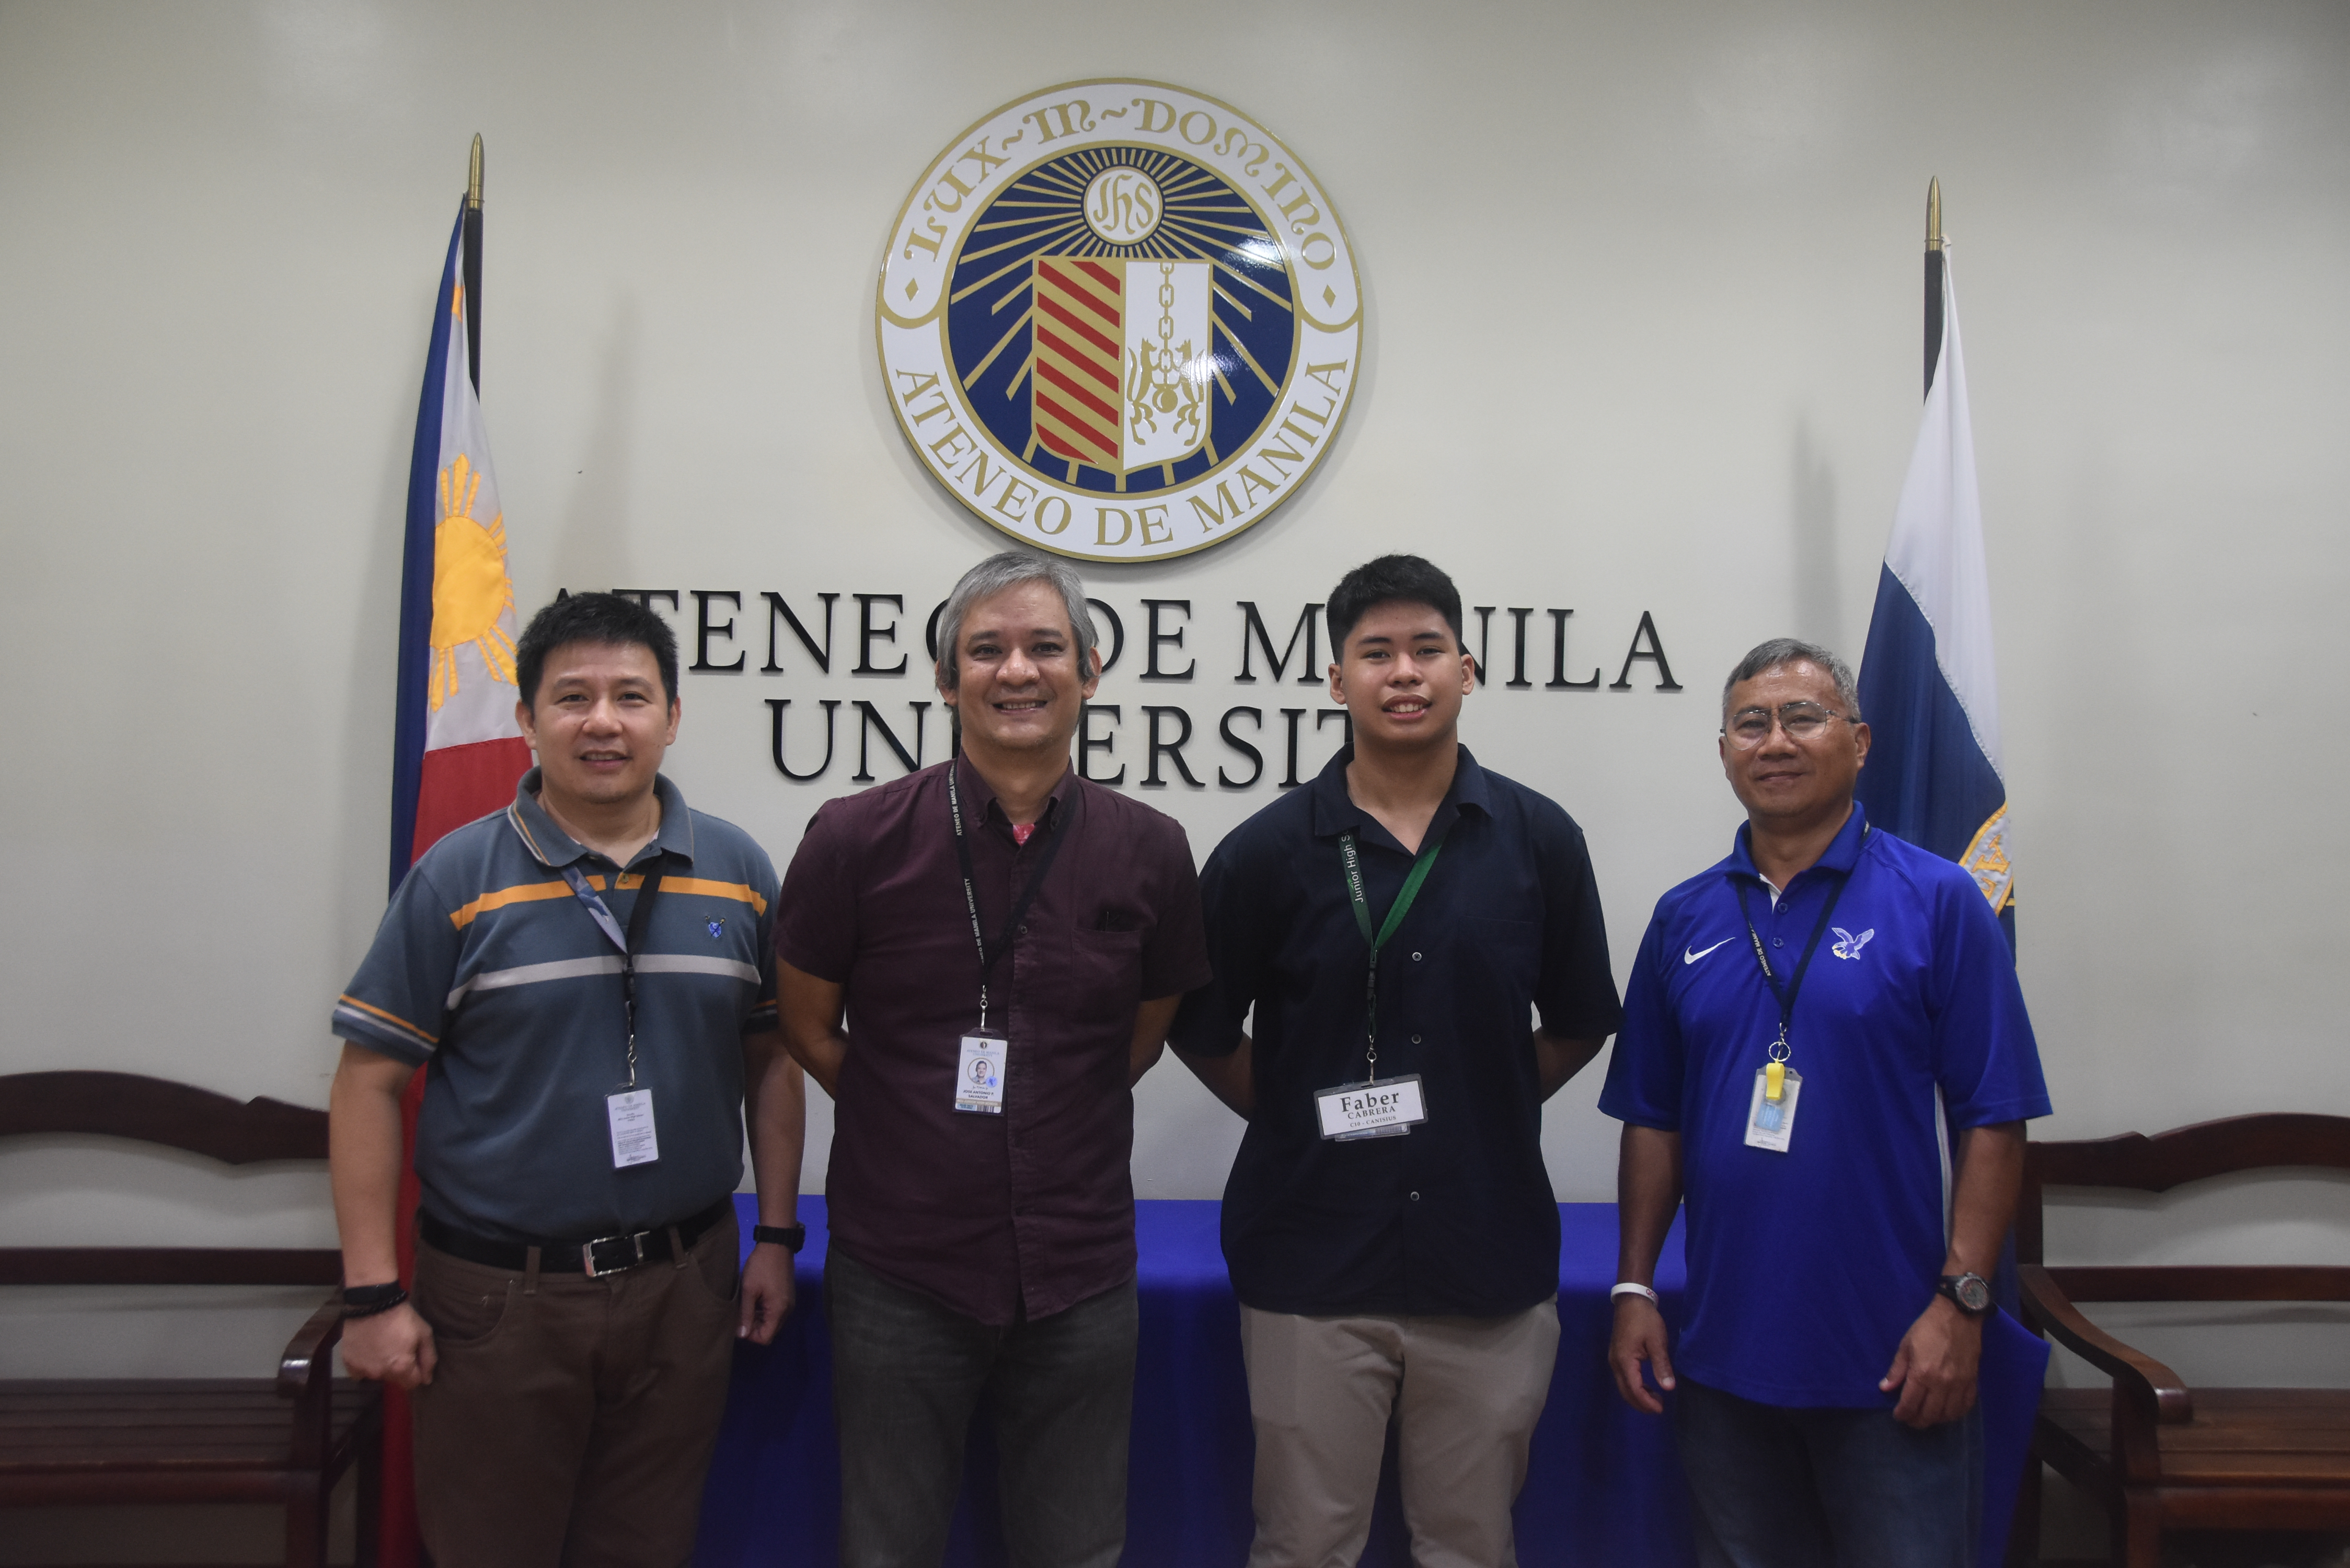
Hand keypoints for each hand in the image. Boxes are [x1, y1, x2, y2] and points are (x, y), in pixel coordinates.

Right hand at [342, 1302, 435, 1389]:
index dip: (416, 1373)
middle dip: (399, 1369)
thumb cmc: (402, 1317)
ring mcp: (362, 1369)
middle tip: (397, 1348)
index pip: (412, 1384)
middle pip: (394, 1379)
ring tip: (382, 1346)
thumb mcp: (424, 1333)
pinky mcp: (349, 1363)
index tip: (413, 1359)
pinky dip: (364, 1364)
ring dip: (381, 1366)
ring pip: (377, 1375)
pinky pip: (359, 1372)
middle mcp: (380, 1373)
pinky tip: (368, 1350)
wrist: (372, 1303)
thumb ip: (428, 1359)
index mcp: (401, 1368)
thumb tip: (427, 1380)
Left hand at [738, 1243, 797, 1343]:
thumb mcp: (749, 1291)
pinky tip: (756, 1302)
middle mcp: (787, 1311)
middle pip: (771, 1332)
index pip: (766, 1338)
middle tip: (741, 1317)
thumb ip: (746, 1315)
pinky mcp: (788, 1296)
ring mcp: (789, 1303)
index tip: (740, 1326)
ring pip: (773, 1323)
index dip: (751, 1337)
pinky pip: (776, 1313)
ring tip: (747, 1308)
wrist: (777, 1245)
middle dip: (755, 1329)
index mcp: (778, 1311)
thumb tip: (742, 1335)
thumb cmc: (761, 1267)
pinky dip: (765, 1312)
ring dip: (760, 1320)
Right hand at [1608, 1293, 1675, 1414]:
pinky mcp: (1617, 1356)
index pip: (1634, 1390)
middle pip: (1626, 1392)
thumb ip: (1662, 1366)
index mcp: (1625, 1361)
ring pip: (1624, 1386)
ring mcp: (1614, 1359)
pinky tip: (1648, 1386)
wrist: (1631, 1301)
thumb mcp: (1657, 1342)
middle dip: (1641, 1404)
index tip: (1661, 1409)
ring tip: (1656, 1399)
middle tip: (1659, 1408)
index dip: (1647, 1403)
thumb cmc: (1645, 1320)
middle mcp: (1616, 1363)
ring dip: (1638, 1396)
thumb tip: (1668, 1388)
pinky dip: (1635, 1387)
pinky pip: (1624, 1378)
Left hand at [1880, 1296, 1981, 1427]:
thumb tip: (1885, 1388)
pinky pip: (1965, 1406)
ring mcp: (1959, 1385)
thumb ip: (1897, 1370)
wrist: (1958, 1316)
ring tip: (1927, 1416)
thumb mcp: (1906, 1345)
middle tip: (1911, 1419)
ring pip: (1948, 1415)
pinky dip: (1955, 1413)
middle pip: (1929, 1414)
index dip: (1902, 1414)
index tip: (1898, 1415)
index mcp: (1922, 1374)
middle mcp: (1942, 1384)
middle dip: (1917, 1421)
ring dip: (1936, 1420)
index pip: (1910, 1405)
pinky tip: (1947, 1411)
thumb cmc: (1928, 1328)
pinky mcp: (1973, 1382)